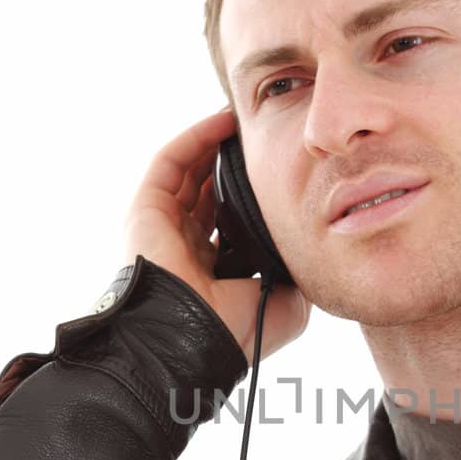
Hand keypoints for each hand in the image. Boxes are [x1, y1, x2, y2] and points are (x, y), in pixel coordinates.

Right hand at [124, 107, 311, 363]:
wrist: (196, 339)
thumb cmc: (237, 330)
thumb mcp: (287, 302)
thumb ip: (297, 269)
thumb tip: (313, 243)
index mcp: (215, 269)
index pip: (232, 220)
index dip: (256, 193)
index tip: (283, 170)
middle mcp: (187, 244)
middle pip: (210, 189)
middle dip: (236, 162)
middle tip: (266, 138)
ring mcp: (164, 225)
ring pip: (190, 170)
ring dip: (217, 142)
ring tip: (247, 121)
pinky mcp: (147, 208)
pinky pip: (172, 160)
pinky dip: (196, 137)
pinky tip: (224, 121)